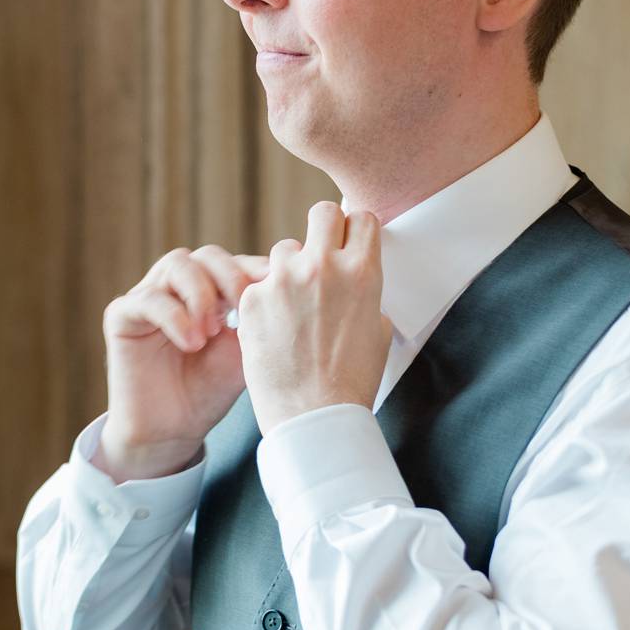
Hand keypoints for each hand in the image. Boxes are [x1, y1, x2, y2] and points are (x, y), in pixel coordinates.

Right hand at [100, 244, 271, 478]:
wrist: (172, 432)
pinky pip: (147, 299)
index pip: (235, 263)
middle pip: (207, 255)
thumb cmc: (210, 391)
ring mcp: (149, 296)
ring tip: (211, 332)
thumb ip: (261, 318)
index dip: (256, 271)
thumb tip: (291, 286)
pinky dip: (173, 316)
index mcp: (211, 291)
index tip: (276, 290)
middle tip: (243, 309)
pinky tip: (191, 342)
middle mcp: (179, 287)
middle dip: (230, 277)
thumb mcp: (245, 351)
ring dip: (200, 294)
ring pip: (176, 265)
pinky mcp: (122, 316)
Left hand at [237, 201, 391, 435]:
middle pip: (322, 214)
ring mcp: (284, 281)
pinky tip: (273, 328)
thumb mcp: (377, 330)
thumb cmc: (352, 380)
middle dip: (323, 229)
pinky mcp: (252, 299)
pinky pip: (259, 283)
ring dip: (289, 268)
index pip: (360, 218)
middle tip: (319, 254)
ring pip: (284, 249)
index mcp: (362, 272)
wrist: (314, 416)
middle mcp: (323, 267)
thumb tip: (357, 281)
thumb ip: (366, 294)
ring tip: (293, 305)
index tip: (349, 242)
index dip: (354, 230)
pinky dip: (265, 300)